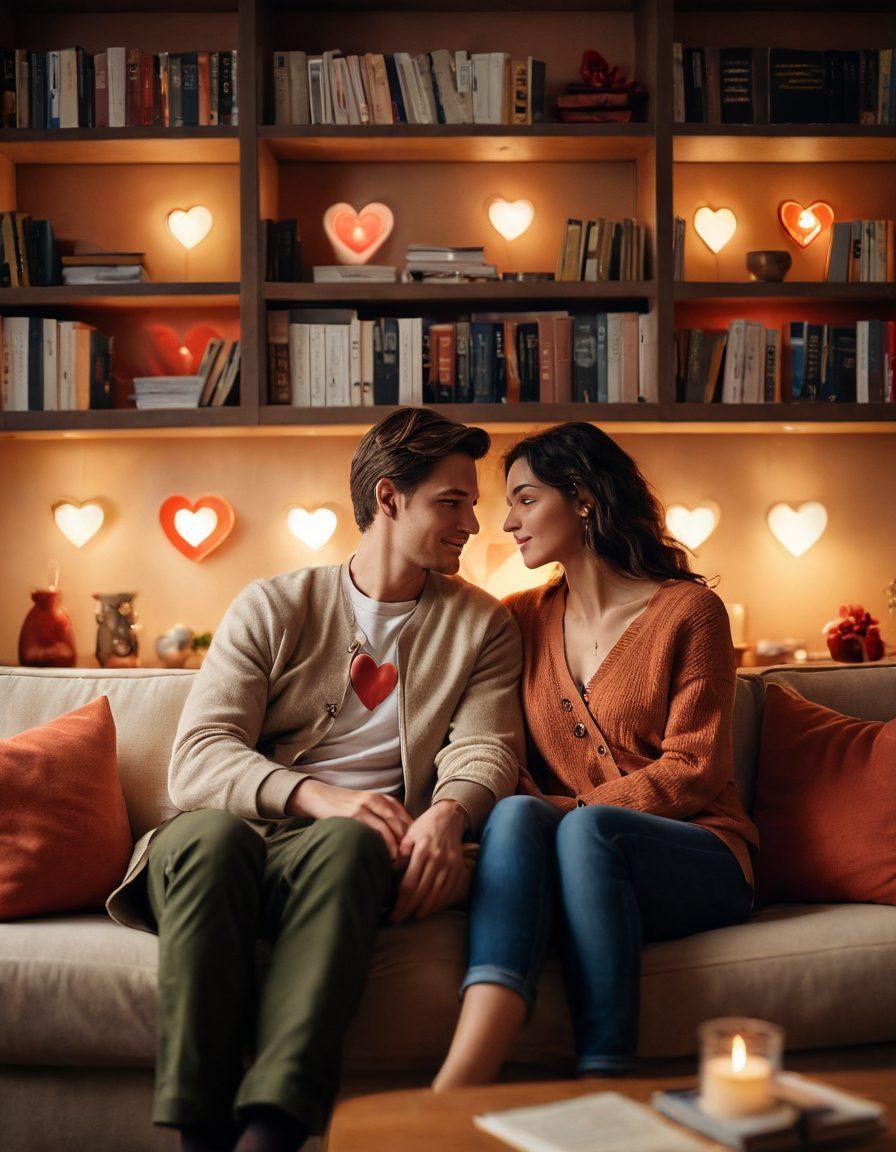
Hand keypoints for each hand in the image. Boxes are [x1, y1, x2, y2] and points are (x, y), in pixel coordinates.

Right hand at [289, 778, 411, 861]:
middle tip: (411, 858)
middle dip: (407, 841)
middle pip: (400, 822)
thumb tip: (399, 840)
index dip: (412, 834)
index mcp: (383, 798)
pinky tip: (386, 854)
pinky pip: (374, 830)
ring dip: (397, 844)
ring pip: (389, 826)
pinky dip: (383, 843)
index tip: (416, 850)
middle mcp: (377, 800)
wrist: (320, 796)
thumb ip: (383, 817)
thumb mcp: (368, 806)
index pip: (405, 817)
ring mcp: (366, 806)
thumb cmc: (345, 806)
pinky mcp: (355, 814)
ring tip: (400, 860)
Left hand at [390, 800, 468, 922]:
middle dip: (409, 909)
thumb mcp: (409, 834)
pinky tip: (430, 908)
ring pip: (436, 894)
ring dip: (425, 909)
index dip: (400, 902)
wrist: (449, 817)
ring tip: (413, 917)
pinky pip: (449, 891)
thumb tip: (390, 870)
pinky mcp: (458, 868)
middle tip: (398, 918)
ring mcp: (450, 864)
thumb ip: (401, 852)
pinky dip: (440, 902)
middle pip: (422, 892)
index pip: (409, 884)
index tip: (392, 911)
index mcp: (422, 850)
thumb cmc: (424, 827)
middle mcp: (437, 859)